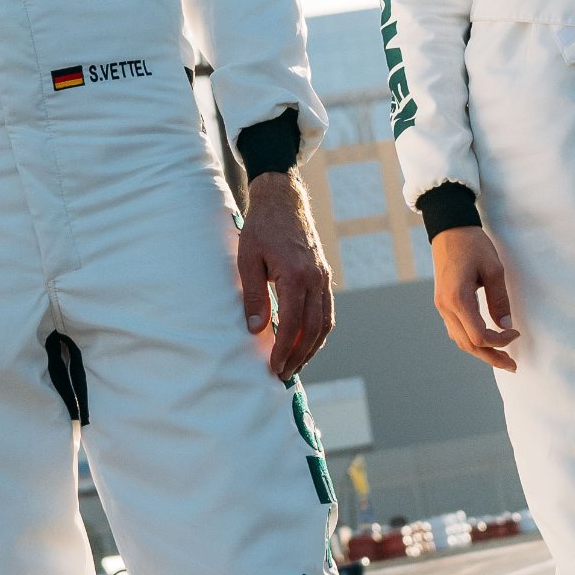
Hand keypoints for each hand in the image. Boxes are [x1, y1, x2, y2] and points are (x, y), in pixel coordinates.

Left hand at [234, 171, 334, 384]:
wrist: (283, 200)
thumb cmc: (261, 228)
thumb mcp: (247, 259)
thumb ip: (253, 295)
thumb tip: (255, 329)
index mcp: (297, 275)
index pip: (293, 323)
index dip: (284, 349)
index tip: (273, 367)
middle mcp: (316, 279)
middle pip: (313, 329)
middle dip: (299, 356)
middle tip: (283, 374)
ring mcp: (324, 278)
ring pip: (325, 323)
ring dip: (311, 348)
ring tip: (295, 364)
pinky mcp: (324, 276)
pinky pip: (326, 311)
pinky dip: (318, 331)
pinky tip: (305, 342)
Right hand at [430, 223, 519, 370]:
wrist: (449, 229)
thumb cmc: (472, 245)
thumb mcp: (493, 269)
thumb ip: (500, 300)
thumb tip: (506, 326)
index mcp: (458, 299)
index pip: (478, 336)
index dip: (499, 341)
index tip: (516, 333)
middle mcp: (446, 307)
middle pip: (468, 345)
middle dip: (491, 357)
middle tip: (513, 365)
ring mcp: (442, 307)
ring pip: (460, 341)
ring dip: (481, 352)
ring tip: (502, 359)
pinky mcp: (443, 304)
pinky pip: (456, 331)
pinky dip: (471, 341)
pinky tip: (485, 342)